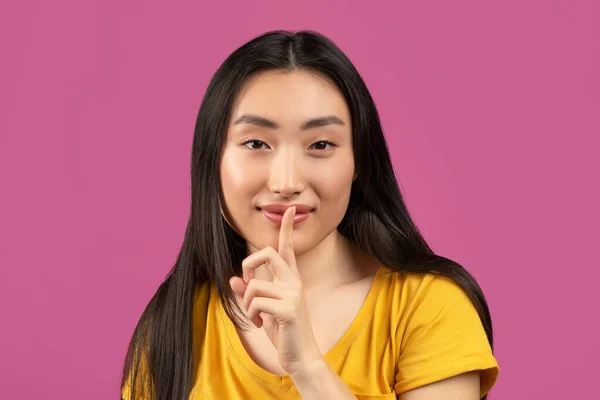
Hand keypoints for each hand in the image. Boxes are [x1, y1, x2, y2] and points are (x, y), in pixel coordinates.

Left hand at [229, 206, 322, 375]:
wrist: (301, 357)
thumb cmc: (285, 333)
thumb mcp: (264, 311)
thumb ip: (250, 294)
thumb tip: (232, 280)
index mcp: (290, 280)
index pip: (287, 249)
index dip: (287, 229)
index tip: (289, 209)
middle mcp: (294, 283)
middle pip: (267, 253)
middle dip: (248, 263)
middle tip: (245, 281)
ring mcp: (293, 294)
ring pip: (254, 285)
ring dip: (247, 304)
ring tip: (256, 318)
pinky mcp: (289, 309)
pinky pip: (256, 302)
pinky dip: (251, 314)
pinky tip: (260, 325)